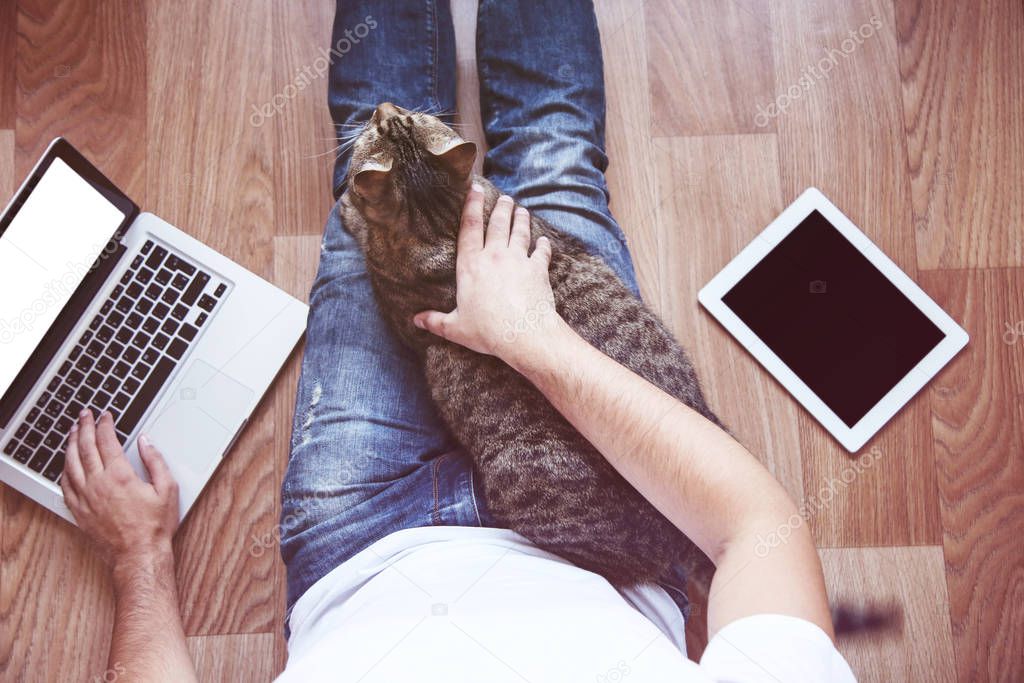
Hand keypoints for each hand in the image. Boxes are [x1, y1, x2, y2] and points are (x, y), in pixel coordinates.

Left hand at [60, 410, 179, 568]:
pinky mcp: (79, 511)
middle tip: (84, 415)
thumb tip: (146, 442)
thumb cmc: (154, 526)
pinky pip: (66, 484)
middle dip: (85, 427)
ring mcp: (85, 498)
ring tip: (73, 432)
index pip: (107, 441)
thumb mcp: (167, 489)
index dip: (105, 424)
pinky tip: (66, 463)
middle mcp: (98, 484)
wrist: (138, 555)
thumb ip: (156, 461)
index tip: (105, 416)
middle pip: (86, 447)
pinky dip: (64, 469)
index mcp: (120, 475)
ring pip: (71, 464)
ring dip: (71, 444)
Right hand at [413, 184, 561, 366]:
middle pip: (497, 224)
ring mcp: (518, 260)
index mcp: (470, 265)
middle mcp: (494, 256)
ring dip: (521, 219)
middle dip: (501, 207)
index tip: (475, 189)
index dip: (471, 206)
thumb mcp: (455, 328)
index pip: (469, 228)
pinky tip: (544, 241)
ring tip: (521, 210)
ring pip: (520, 232)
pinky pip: (541, 252)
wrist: (523, 334)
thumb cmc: (487, 331)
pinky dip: (543, 245)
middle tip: (504, 197)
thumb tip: (416, 321)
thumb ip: (436, 321)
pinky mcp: (538, 269)